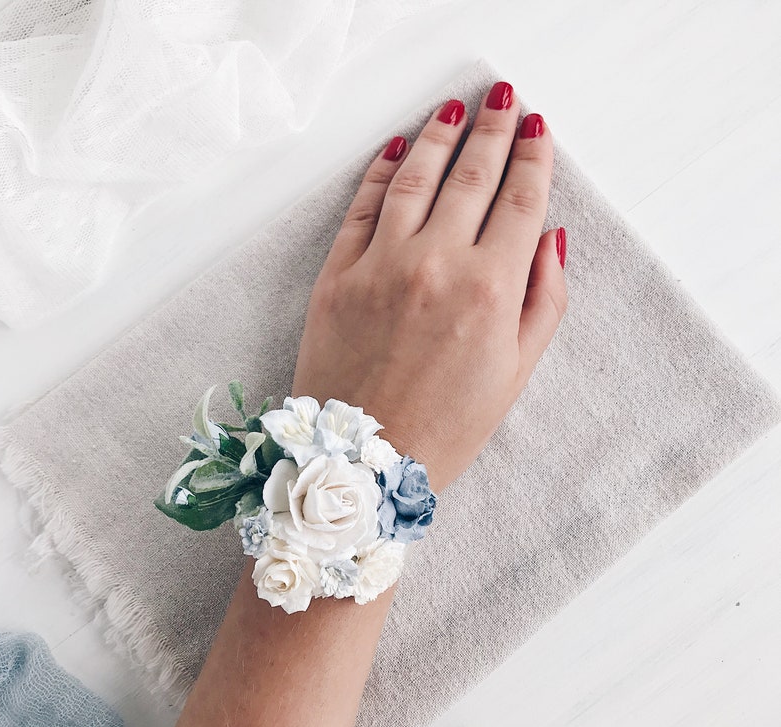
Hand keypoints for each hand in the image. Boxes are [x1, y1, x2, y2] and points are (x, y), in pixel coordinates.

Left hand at [292, 81, 566, 490]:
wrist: (362, 463)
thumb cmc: (445, 428)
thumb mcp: (515, 374)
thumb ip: (543, 300)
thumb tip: (550, 238)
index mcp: (490, 291)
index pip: (520, 201)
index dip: (533, 158)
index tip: (537, 129)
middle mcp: (436, 265)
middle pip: (472, 176)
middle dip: (492, 130)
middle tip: (502, 100)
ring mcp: (380, 265)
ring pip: (415, 179)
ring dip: (438, 137)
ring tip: (453, 112)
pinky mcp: (337, 275)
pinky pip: (362, 207)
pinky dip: (380, 173)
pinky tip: (396, 151)